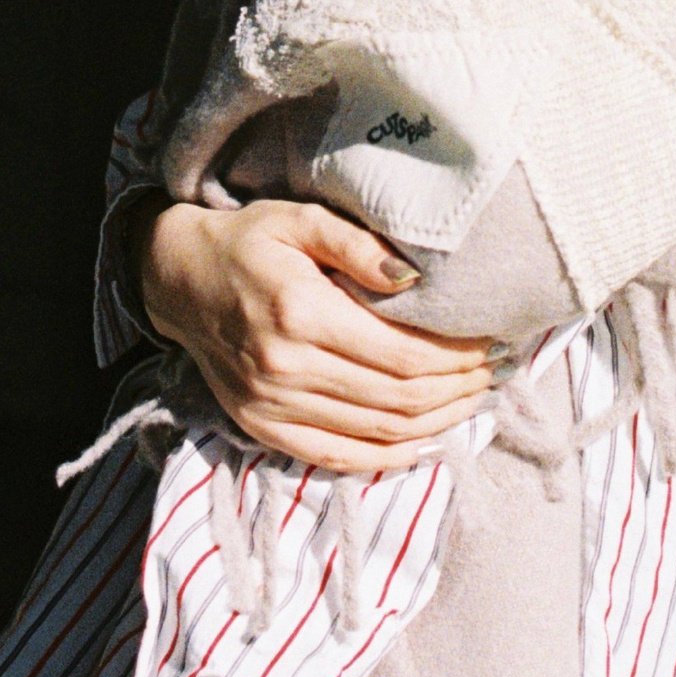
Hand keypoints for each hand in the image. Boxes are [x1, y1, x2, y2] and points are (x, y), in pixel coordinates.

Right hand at [139, 196, 494, 470]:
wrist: (179, 279)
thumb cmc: (248, 241)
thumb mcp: (299, 218)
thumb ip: (358, 244)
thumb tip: (414, 276)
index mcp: (300, 312)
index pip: (402, 356)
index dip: (457, 359)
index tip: (492, 345)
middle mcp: (285, 368)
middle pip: (398, 400)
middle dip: (458, 391)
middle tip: (496, 374)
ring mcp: (271, 407)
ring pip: (377, 434)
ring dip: (436, 423)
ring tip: (474, 402)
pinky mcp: (263, 429)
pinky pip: (338, 458)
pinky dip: (388, 458)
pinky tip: (425, 441)